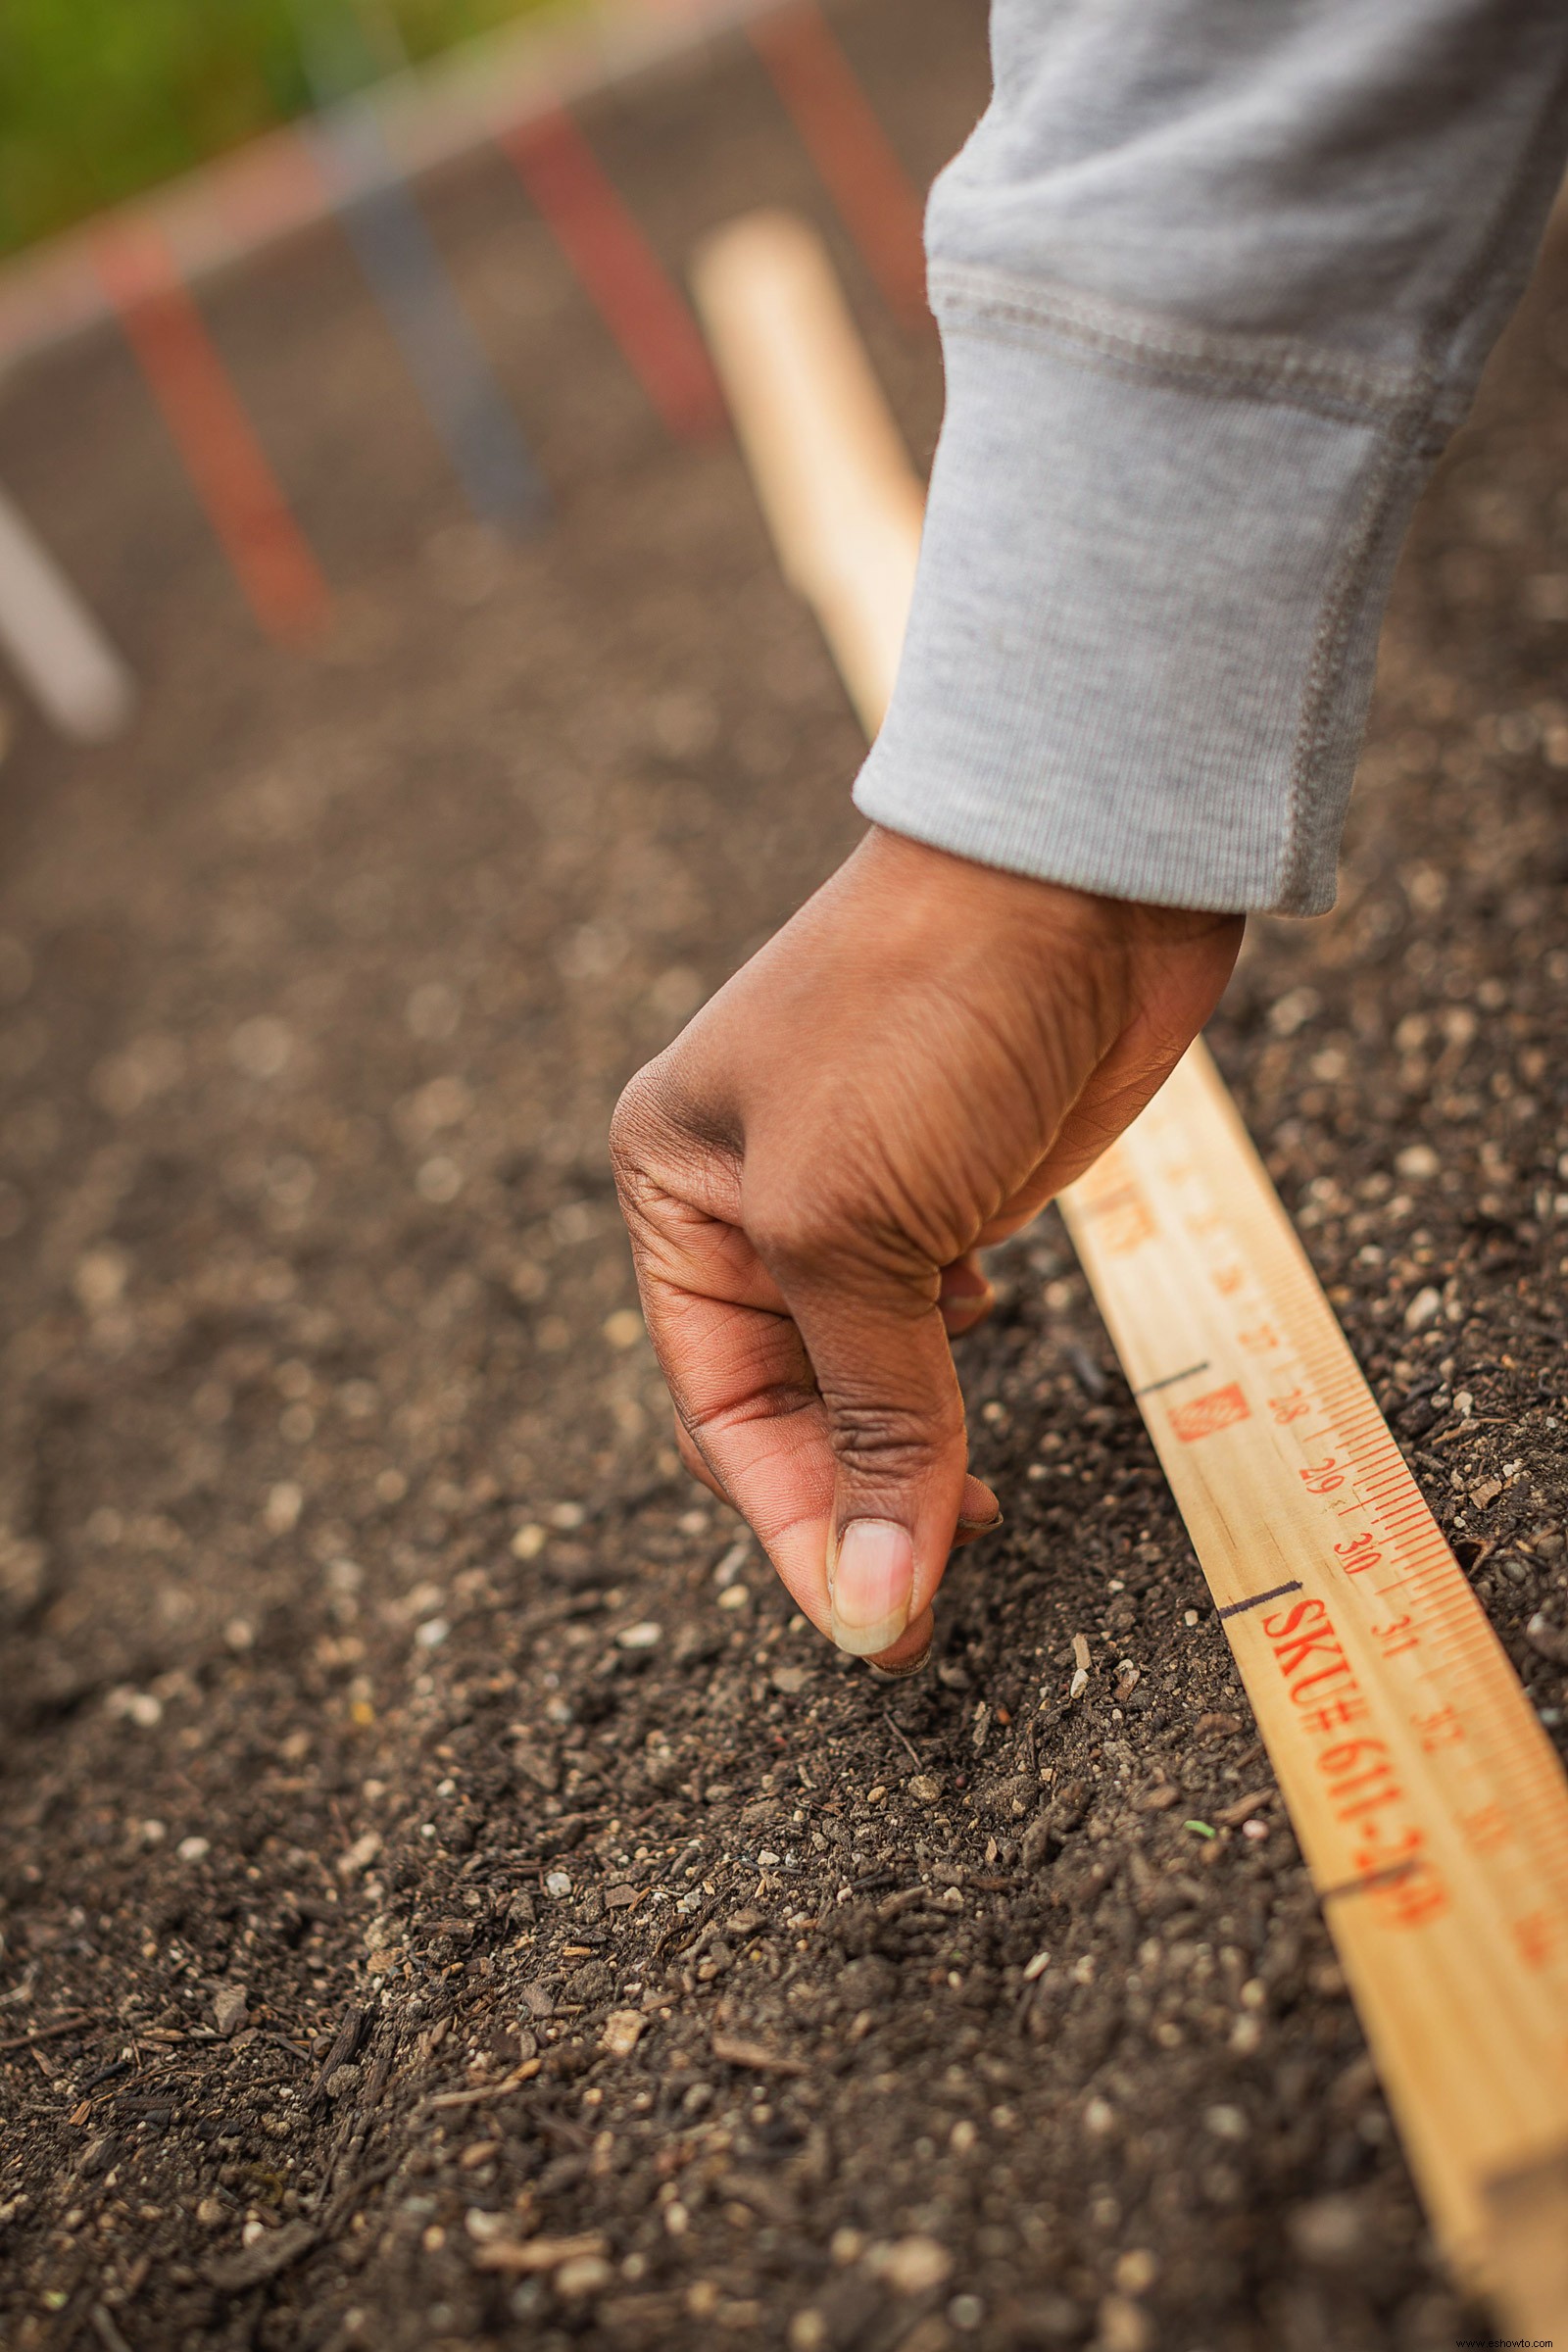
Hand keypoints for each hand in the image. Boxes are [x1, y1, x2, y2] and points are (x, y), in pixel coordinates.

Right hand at [611, 827, 1241, 1670]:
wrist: (1078, 875)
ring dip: (913, 1453)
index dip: (791, 1523)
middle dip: (854, 1503)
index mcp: (677, 1195)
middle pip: (787, 1406)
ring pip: (868, 1374)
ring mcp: (863, 1195)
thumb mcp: (854, 1228)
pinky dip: (959, 1368)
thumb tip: (870, 1606)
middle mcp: (755, 1203)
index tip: (872, 1627)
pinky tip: (989, 1341)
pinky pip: (939, 1323)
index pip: (717, 1408)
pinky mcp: (958, 1188)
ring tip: (980, 1510)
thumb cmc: (920, 1018)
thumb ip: (869, 1418)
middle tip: (930, 1603)